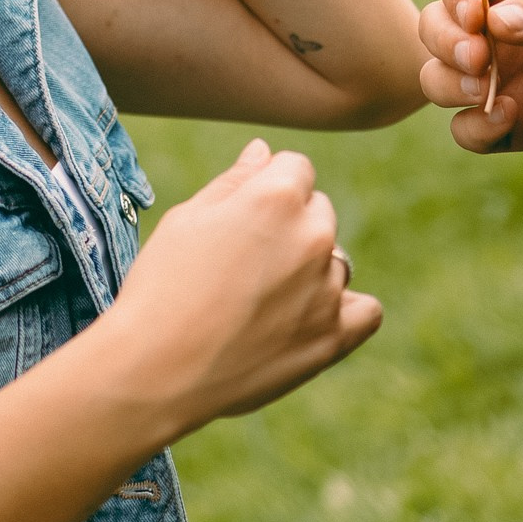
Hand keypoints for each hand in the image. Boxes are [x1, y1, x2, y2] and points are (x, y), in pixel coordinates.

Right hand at [100, 139, 380, 432]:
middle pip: (318, 212)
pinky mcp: (332, 337)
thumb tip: (264, 153)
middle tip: (241, 263)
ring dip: (308, 270)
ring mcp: (327, 289)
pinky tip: (312, 314)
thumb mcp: (187, 219)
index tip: (238, 219)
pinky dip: (346, 309)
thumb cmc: (162, 286)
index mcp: (277, 196)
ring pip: (334, 261)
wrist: (156, 369)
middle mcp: (313, 236)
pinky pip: (366, 311)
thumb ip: (235, 182)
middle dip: (289, 226)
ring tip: (258, 301)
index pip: (295, 168)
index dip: (264, 189)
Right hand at [418, 0, 522, 154]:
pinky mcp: (521, 124)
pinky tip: (508, 118)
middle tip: (479, 59)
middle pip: (436, 26)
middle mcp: (504, 25)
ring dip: (446, 84)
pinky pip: (470, 132)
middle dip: (444, 41)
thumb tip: (495, 24)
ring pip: (440, 78)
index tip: (475, 16)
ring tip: (485, 90)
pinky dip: (473, 129)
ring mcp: (510, 75)